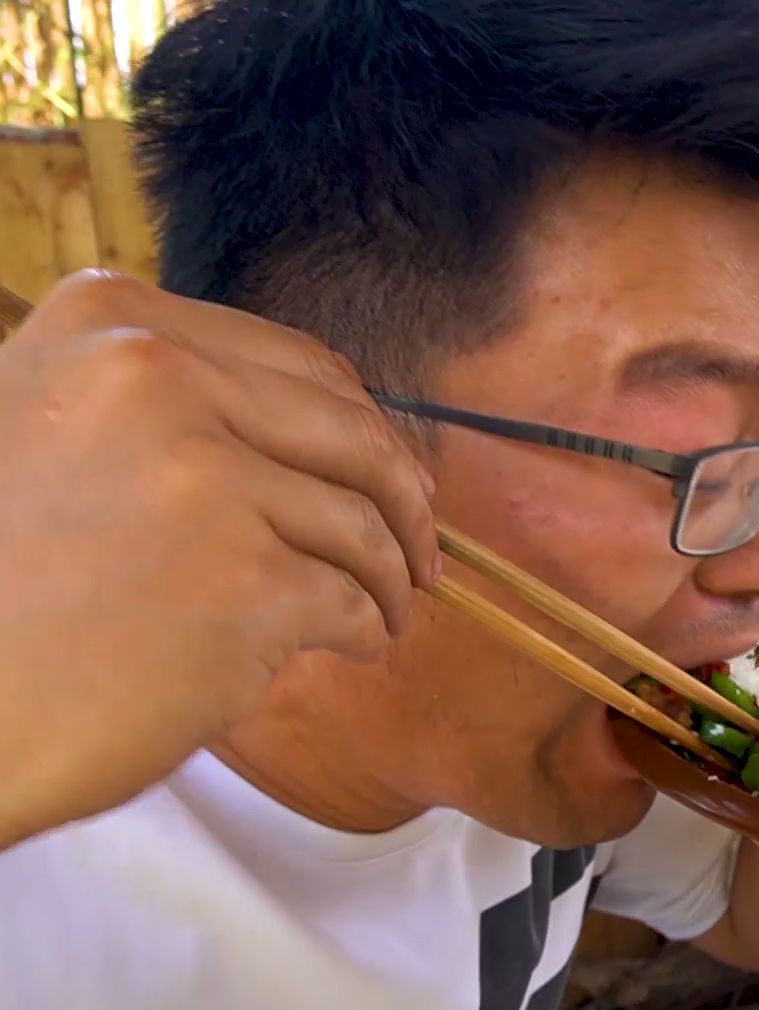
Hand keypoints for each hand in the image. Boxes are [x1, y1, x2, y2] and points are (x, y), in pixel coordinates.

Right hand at [0, 271, 438, 849]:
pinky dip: (368, 628)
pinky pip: (352, 600)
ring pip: (360, 522)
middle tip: (422, 549)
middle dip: (403, 498)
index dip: (359, 424)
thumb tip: (321, 420)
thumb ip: (156, 400)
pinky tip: (356, 647)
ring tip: (386, 611)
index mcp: (109, 322)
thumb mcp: (45, 428)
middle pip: (350, 434)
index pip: (295, 363)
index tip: (390, 470)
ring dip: (391, 575)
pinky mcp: (244, 583)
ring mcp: (204, 479)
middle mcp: (155, 379)